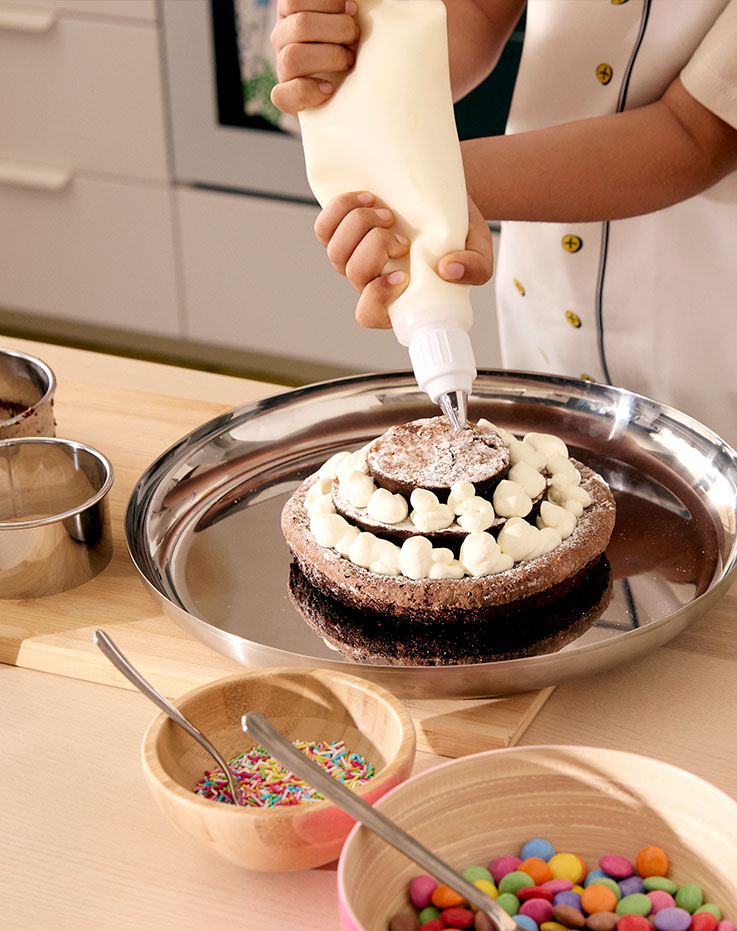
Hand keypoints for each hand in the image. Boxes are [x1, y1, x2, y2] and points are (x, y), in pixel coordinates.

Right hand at [270, 0, 358, 114]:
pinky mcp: (284, 96)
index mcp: (291, 12)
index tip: (352, 10)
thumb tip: (351, 5)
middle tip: (355, 37)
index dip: (328, 3)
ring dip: (330, 57)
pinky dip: (309, 91)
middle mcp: (281, 37)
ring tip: (349, 61)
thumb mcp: (345, 21)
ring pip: (292, 57)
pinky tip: (329, 89)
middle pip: (300, 26)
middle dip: (338, 29)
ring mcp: (281, 67)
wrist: (349, 91)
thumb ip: (344, 10)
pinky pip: (283, 94)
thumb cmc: (351, 45)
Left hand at [314, 192, 493, 328]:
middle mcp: (372, 279)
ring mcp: (355, 253)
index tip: (403, 275)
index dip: (378, 299)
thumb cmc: (460, 229)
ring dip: (359, 227)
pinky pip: (324, 228)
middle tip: (403, 236)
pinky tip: (367, 199)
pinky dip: (341, 210)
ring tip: (388, 213)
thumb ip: (476, 267)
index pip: (370, 314)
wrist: (445, 192)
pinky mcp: (342, 228)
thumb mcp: (479, 248)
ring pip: (337, 252)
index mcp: (399, 296)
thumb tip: (448, 269)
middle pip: (355, 275)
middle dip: (376, 250)